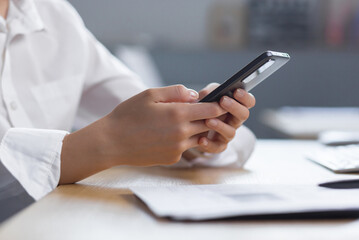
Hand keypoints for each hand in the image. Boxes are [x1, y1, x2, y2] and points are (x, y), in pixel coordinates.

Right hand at [60, 85, 225, 183]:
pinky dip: (184, 139)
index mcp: (178, 114)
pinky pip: (185, 147)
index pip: (212, 110)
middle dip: (211, 117)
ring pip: (199, 137)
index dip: (220, 105)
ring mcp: (178, 148)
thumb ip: (176, 92)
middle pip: (209, 124)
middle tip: (209, 109)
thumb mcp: (150, 94)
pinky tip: (170, 133)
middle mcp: (182, 133)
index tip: (223, 101)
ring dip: (198, 129)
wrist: (112, 142)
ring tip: (187, 120)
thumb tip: (194, 95)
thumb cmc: (128, 115)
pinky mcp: (172, 158)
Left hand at [192, 83, 255, 153]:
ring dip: (220, 126)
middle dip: (234, 107)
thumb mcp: (206, 96)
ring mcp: (227, 134)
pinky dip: (209, 144)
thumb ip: (209, 92)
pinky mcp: (218, 146)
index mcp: (236, 107)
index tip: (236, 91)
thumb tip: (208, 93)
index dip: (245, 97)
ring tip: (208, 120)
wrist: (193, 127)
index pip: (249, 102)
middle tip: (223, 101)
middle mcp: (235, 121)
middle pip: (243, 115)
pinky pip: (216, 147)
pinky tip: (202, 139)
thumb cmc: (203, 107)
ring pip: (231, 132)